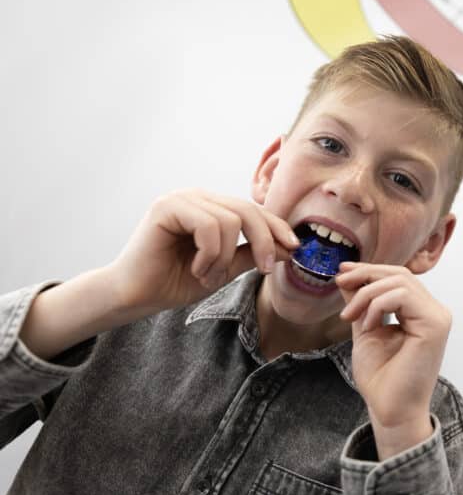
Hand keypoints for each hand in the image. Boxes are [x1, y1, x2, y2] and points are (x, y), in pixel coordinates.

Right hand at [111, 189, 298, 314]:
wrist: (136, 296)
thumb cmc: (175, 281)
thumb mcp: (225, 268)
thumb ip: (253, 254)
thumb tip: (290, 247)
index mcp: (212, 207)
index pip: (254, 210)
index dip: (277, 227)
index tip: (295, 249)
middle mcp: (199, 197)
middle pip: (248, 210)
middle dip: (264, 241)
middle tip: (264, 269)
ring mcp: (182, 198)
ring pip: (231, 220)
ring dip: (225, 257)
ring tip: (208, 276)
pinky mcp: (167, 206)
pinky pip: (209, 225)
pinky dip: (210, 253)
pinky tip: (197, 269)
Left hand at [336, 262, 451, 456]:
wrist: (389, 409)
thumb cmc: (381, 377)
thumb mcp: (365, 329)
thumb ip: (361, 302)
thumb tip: (348, 277)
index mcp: (421, 311)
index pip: (398, 277)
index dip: (369, 270)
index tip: (342, 273)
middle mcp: (434, 310)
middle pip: (400, 274)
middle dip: (365, 275)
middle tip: (340, 285)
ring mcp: (438, 316)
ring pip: (400, 281)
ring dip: (367, 294)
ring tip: (349, 316)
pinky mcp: (435, 324)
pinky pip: (403, 296)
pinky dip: (378, 305)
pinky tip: (367, 325)